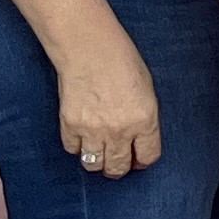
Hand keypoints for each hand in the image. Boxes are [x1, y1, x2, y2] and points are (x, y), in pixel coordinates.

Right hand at [55, 24, 161, 180]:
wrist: (89, 49)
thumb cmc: (121, 62)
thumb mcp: (146, 91)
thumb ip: (144, 118)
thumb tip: (139, 139)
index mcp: (145, 120)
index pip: (147, 157)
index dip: (142, 161)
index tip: (138, 159)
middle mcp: (120, 131)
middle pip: (118, 167)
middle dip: (119, 168)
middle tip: (116, 164)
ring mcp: (93, 130)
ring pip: (93, 165)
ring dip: (97, 162)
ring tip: (98, 154)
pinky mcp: (70, 126)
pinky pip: (73, 149)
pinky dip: (77, 147)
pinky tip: (81, 137)